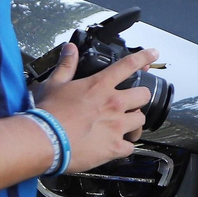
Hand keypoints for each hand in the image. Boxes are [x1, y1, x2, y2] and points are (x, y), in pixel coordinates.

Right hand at [34, 43, 157, 172]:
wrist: (44, 140)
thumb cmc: (48, 113)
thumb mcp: (54, 84)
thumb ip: (66, 65)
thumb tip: (70, 49)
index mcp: (100, 86)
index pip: (128, 65)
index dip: (144, 57)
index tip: (153, 54)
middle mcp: (114, 104)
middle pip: (143, 95)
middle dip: (139, 98)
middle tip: (131, 103)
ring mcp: (117, 126)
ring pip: (140, 121)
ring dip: (134, 123)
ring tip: (126, 126)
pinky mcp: (114, 147)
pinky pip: (130, 147)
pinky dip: (125, 147)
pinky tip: (117, 147)